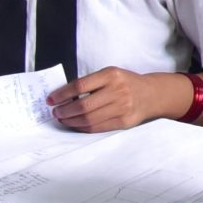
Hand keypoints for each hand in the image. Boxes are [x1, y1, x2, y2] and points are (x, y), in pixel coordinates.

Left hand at [47, 67, 173, 131]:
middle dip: (64, 111)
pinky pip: (97, 128)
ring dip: (71, 121)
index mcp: (111, 75)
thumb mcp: (111, 75)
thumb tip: (62, 96)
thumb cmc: (125, 83)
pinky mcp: (123, 121)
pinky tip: (76, 124)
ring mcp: (122, 107)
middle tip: (56, 112)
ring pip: (88, 119)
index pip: (79, 86)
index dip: (62, 95)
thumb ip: (90, 83)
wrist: (151, 94)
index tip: (51, 100)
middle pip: (82, 106)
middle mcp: (118, 90)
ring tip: (63, 119)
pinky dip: (82, 128)